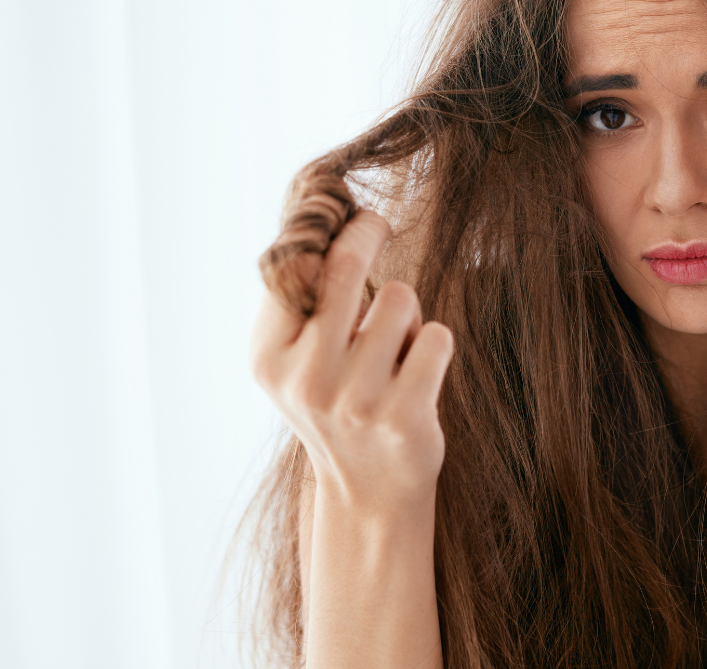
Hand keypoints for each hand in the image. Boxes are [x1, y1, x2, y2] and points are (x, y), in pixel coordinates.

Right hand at [250, 211, 453, 517]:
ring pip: (400, 297)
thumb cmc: (337, 402)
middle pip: (345, 266)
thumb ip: (301, 300)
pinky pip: (436, 336)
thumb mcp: (297, 360)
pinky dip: (434, 344)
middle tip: (377, 223)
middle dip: (367, 231)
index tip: (350, 213)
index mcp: (269, 358)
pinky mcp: (403, 417)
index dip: (328, 227)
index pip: (295, 265)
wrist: (369, 493)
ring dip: (407, 312)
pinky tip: (419, 375)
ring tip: (395, 349)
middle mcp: (305, 379)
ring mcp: (355, 401)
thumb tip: (324, 217)